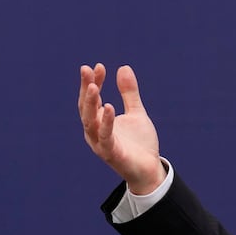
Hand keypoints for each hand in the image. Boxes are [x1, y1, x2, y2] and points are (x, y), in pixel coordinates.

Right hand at [78, 63, 166, 193]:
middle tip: (87, 69)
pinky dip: (106, 122)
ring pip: (90, 121)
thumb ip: (129, 93)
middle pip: (86, 107)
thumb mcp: (136, 112)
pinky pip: (106, 137)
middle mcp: (95, 132)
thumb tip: (123, 67)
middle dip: (86, 88)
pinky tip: (109, 107)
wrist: (149, 169)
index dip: (93, 81)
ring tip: (94, 86)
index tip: (99, 66)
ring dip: (91, 103)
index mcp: (99, 121)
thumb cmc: (139, 143)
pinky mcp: (111, 154)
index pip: (92, 98)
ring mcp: (100, 143)